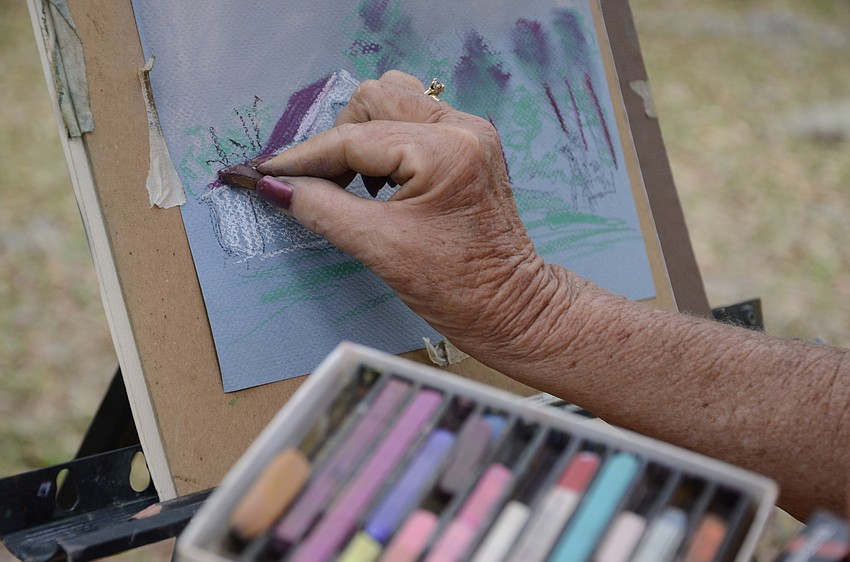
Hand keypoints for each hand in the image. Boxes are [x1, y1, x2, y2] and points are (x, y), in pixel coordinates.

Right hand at [256, 70, 580, 364]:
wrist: (512, 308)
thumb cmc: (460, 289)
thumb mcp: (380, 248)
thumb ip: (322, 209)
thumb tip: (275, 187)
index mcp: (446, 150)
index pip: (354, 138)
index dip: (303, 158)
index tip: (265, 173)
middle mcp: (463, 127)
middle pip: (375, 98)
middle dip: (336, 139)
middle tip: (318, 184)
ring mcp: (471, 133)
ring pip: (394, 101)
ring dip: (362, 135)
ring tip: (354, 183)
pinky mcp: (470, 145)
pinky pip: (413, 121)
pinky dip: (385, 144)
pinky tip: (381, 183)